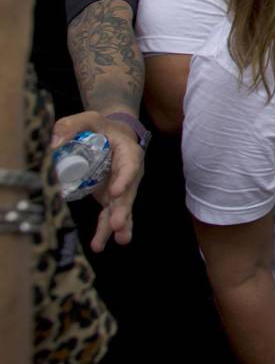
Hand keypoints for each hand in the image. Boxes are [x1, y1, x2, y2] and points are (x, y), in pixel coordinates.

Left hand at [51, 111, 144, 250]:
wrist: (110, 135)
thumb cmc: (99, 126)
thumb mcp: (86, 118)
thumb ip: (70, 126)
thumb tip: (55, 145)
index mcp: (128, 152)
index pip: (129, 165)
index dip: (124, 179)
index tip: (116, 191)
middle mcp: (130, 172)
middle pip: (128, 193)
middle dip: (122, 210)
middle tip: (117, 224)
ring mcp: (121, 187)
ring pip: (122, 208)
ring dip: (120, 225)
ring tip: (120, 240)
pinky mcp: (111, 197)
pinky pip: (110, 214)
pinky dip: (105, 230)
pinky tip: (99, 245)